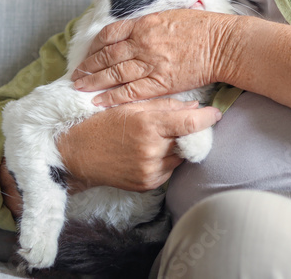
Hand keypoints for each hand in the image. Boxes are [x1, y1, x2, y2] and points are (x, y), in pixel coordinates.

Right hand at [57, 98, 221, 192]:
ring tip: (159, 138)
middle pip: (187, 141)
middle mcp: (151, 151)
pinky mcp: (146, 184)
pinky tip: (150, 152)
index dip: (207, 118)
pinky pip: (168, 171)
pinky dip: (165, 161)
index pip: (190, 123)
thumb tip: (194, 108)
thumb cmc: (101, 123)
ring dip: (177, 147)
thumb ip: (164, 106)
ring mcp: (149, 171)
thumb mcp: (130, 106)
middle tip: (183, 124)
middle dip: (189, 132)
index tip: (215, 113)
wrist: (76, 154)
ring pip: (179, 157)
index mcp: (148, 126)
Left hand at [72, 9, 238, 106]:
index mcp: (144, 24)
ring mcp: (150, 64)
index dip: (94, 46)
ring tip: (80, 89)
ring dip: (94, 82)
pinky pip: (131, 92)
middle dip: (88, 66)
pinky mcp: (160, 83)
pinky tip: (100, 102)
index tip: (87, 55)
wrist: (222, 44)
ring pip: (114, 74)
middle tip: (75, 76)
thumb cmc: (202, 27)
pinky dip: (112, 97)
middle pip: (106, 56)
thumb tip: (134, 30)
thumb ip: (148, 24)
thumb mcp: (170, 15)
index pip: (109, 35)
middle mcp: (142, 43)